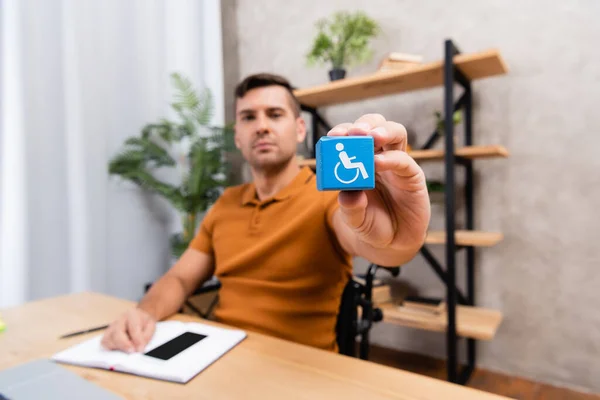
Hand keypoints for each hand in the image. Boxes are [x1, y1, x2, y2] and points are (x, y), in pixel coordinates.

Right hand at [100, 308, 155, 352]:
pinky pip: (104, 343)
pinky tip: (119, 350)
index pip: (133, 327)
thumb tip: (139, 348)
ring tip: (127, 351)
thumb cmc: (144, 322)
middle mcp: (119, 319)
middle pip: (117, 333)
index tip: (140, 349)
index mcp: (132, 314)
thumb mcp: (151, 326)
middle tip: (132, 352)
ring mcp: (111, 326)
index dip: (137, 340)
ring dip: (118, 347)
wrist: (139, 317)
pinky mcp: (107, 334)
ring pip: (108, 339)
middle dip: (124, 345)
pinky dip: (111, 348)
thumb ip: (146, 336)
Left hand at [328, 114, 430, 260]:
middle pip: (375, 126)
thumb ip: (350, 208)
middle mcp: (379, 157)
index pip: (352, 136)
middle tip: (355, 132)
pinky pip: (404, 161)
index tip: (333, 136)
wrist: (393, 243)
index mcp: (359, 160)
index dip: (343, 131)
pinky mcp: (412, 176)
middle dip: (364, 124)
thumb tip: (348, 194)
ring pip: (396, 133)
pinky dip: (391, 159)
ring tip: (372, 137)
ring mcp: (397, 164)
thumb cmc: (371, 225)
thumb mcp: (355, 220)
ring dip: (383, 131)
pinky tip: (378, 163)